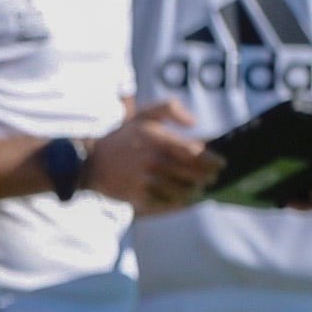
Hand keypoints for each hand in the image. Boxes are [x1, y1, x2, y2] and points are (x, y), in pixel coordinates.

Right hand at [86, 98, 214, 212]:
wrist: (90, 162)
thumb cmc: (123, 138)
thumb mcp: (144, 115)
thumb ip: (170, 108)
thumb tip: (194, 122)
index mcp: (157, 140)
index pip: (194, 153)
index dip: (212, 161)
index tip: (220, 164)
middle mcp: (153, 161)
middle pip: (192, 175)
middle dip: (205, 178)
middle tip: (210, 178)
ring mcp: (145, 180)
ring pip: (182, 191)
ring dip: (193, 191)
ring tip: (196, 189)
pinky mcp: (138, 196)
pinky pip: (167, 203)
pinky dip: (178, 203)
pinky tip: (182, 200)